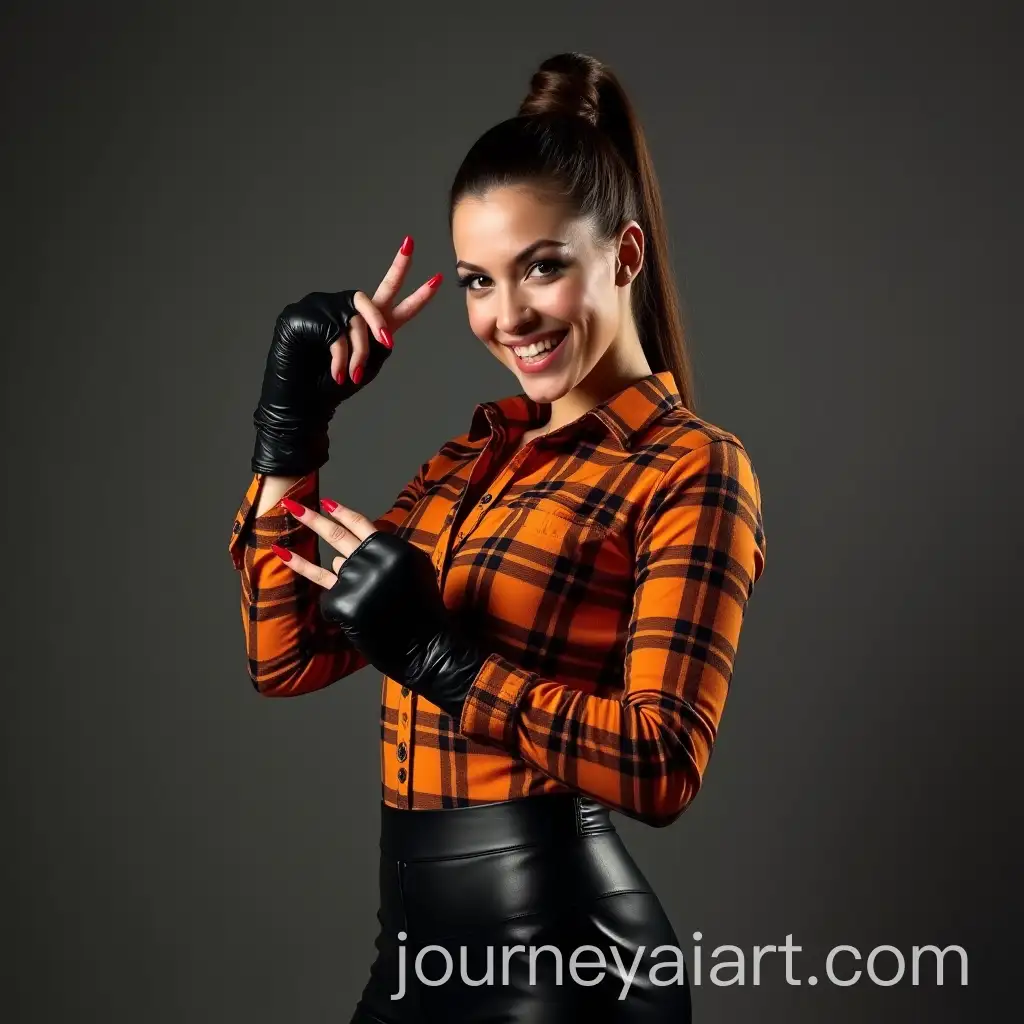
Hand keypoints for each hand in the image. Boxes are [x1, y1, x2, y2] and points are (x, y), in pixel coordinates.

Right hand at [251, 237, 442, 476]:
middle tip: (398, 294)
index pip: (395, 303)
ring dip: (360, 353)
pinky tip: (337, 374)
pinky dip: (341, 358)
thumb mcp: (369, 366)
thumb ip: (380, 343)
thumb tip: (385, 331)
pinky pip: (336, 333)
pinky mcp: (307, 314)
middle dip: (394, 281)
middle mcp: (350, 311)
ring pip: (358, 323)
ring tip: (353, 375)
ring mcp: (328, 309)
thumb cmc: (333, 388)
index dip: (417, 293)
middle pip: (378, 292)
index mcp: (369, 325)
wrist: (303, 403)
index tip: (439, 277)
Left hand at [272, 496, 484, 724]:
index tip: (324, 502)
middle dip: (310, 519)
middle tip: (290, 505)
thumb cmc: (422, 610)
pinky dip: (340, 608)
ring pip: (326, 568)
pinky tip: (356, 618)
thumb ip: (382, 556)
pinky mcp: (343, 604)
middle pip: (335, 535)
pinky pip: (331, 599)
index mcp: (391, 548)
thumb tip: (339, 555)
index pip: (360, 523)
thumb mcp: (412, 570)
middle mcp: (372, 559)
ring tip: (281, 549)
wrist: (424, 646)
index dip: (340, 512)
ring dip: (300, 560)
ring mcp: (355, 580)